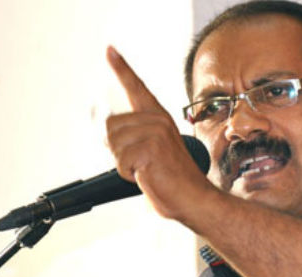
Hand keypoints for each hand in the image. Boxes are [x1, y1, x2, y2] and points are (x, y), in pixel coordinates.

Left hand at [105, 46, 210, 220]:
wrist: (194, 199)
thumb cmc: (174, 181)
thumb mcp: (152, 153)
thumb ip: (133, 139)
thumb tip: (107, 131)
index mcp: (158, 118)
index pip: (137, 87)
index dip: (121, 68)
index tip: (109, 51)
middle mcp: (157, 120)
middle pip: (110, 126)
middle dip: (118, 151)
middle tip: (144, 164)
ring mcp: (155, 132)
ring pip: (113, 144)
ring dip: (124, 164)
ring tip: (148, 170)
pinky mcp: (150, 148)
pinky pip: (120, 161)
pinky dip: (129, 175)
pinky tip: (149, 176)